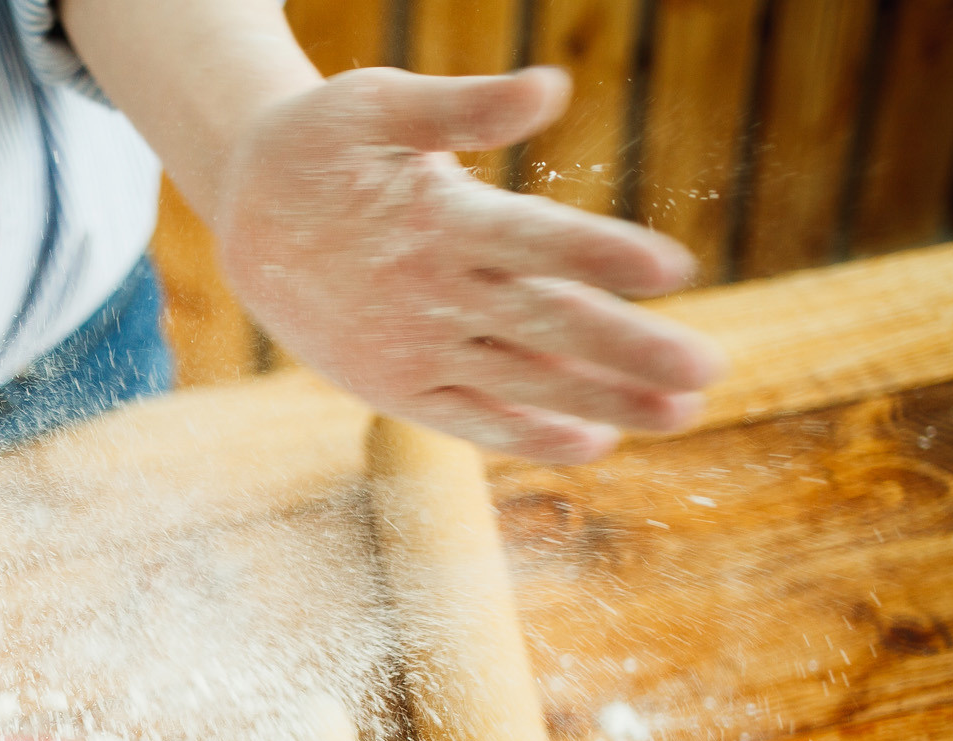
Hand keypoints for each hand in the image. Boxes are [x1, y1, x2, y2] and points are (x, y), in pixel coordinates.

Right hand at [217, 67, 725, 461]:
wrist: (243, 222)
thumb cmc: (320, 148)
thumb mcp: (377, 103)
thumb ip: (465, 107)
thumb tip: (550, 85)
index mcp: (435, 221)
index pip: (534, 241)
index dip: (602, 253)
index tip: (675, 269)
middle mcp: (430, 296)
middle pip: (546, 326)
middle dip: (630, 350)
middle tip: (709, 370)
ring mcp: (413, 351)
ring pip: (523, 384)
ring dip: (605, 403)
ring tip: (680, 414)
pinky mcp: (397, 387)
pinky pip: (471, 420)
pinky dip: (530, 436)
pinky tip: (594, 443)